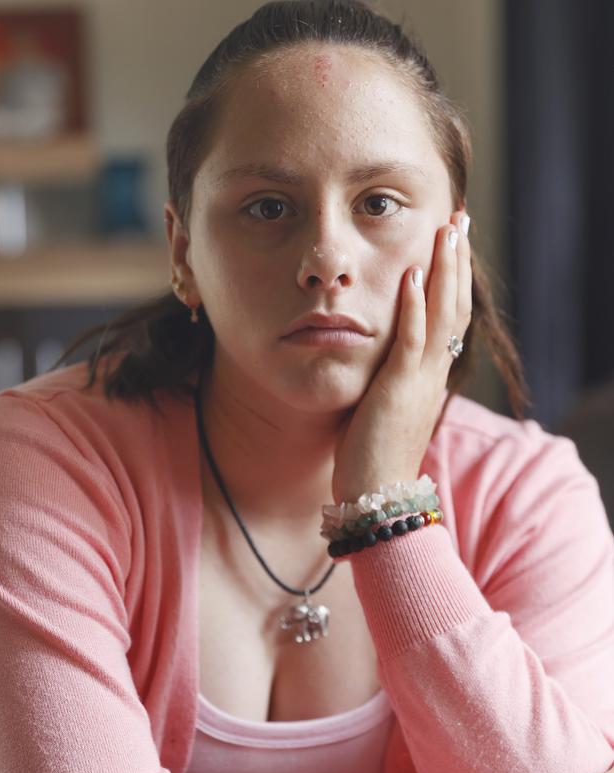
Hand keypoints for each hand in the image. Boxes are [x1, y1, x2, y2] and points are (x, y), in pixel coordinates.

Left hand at [331, 209, 471, 504]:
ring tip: (446, 229)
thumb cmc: (371, 459)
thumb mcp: (382, 409)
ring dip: (444, 269)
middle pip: (455, 305)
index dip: (452, 277)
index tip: (449, 241)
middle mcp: (432, 373)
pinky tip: (413, 274)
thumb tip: (372, 359)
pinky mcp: (398, 390)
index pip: (449, 316)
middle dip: (456, 259)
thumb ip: (384, 380)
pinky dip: (415, 307)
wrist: (376, 497)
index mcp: (429, 376)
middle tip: (459, 217)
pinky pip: (411, 342)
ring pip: (442, 315)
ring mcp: (419, 380)